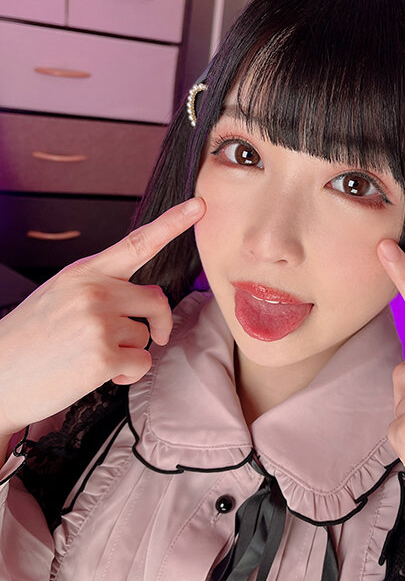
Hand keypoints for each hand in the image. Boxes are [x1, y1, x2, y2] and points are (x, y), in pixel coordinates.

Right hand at [0, 197, 205, 438]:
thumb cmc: (29, 340)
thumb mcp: (60, 295)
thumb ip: (100, 287)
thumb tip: (141, 297)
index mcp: (84, 272)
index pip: (136, 243)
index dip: (172, 223)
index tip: (199, 206)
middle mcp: (94, 291)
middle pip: (156, 299)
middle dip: (155, 321)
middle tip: (140, 337)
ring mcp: (99, 322)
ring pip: (148, 335)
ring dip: (129, 351)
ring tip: (91, 356)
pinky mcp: (103, 356)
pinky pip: (142, 363)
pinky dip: (127, 374)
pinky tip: (97, 374)